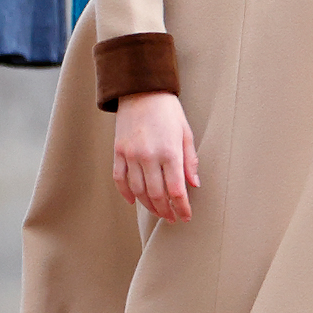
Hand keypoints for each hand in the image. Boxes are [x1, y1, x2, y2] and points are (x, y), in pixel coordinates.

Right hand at [113, 91, 198, 221]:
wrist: (142, 93)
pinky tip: (134, 201)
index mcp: (170, 152)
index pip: (176, 189)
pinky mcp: (118, 152)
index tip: (186, 216)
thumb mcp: (186, 133)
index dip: (182, 206)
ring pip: (138, 190)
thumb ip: (190, 161)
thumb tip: (194, 185)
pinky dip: (126, 193)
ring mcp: (131, 155)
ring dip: (147, 205)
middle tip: (172, 218)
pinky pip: (120, 179)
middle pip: (156, 194)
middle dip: (165, 210)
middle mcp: (149, 156)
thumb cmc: (169, 113)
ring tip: (158, 212)